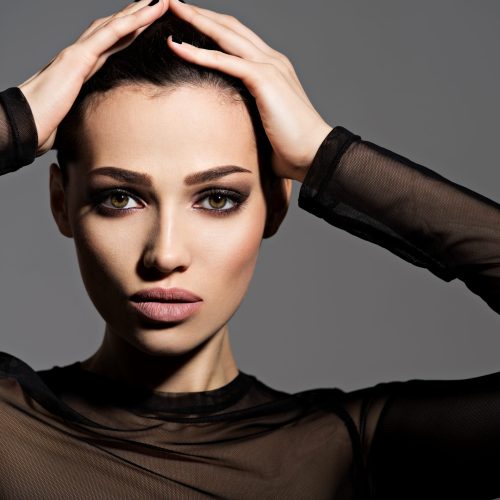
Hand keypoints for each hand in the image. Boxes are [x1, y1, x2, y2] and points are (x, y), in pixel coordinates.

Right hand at [17, 0, 168, 157]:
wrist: (24, 125)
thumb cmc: (44, 126)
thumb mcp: (75, 121)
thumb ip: (88, 116)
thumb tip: (100, 131)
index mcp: (81, 70)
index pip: (110, 46)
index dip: (130, 33)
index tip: (148, 24)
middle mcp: (80, 57)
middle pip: (114, 30)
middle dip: (137, 16)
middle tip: (158, 3)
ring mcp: (78, 54)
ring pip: (115, 26)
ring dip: (139, 12)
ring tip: (160, 1)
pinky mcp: (78, 58)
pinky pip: (109, 34)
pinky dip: (130, 22)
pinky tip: (146, 13)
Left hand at [166, 0, 332, 182]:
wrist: (314, 153)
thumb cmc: (290, 147)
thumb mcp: (265, 123)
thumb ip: (248, 113)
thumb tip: (229, 125)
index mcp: (272, 68)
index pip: (237, 39)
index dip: (213, 27)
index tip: (188, 22)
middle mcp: (272, 60)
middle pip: (229, 27)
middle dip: (200, 14)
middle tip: (174, 4)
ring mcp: (269, 66)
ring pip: (226, 35)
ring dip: (196, 20)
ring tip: (171, 8)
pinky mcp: (264, 79)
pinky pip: (225, 61)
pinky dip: (199, 52)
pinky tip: (176, 45)